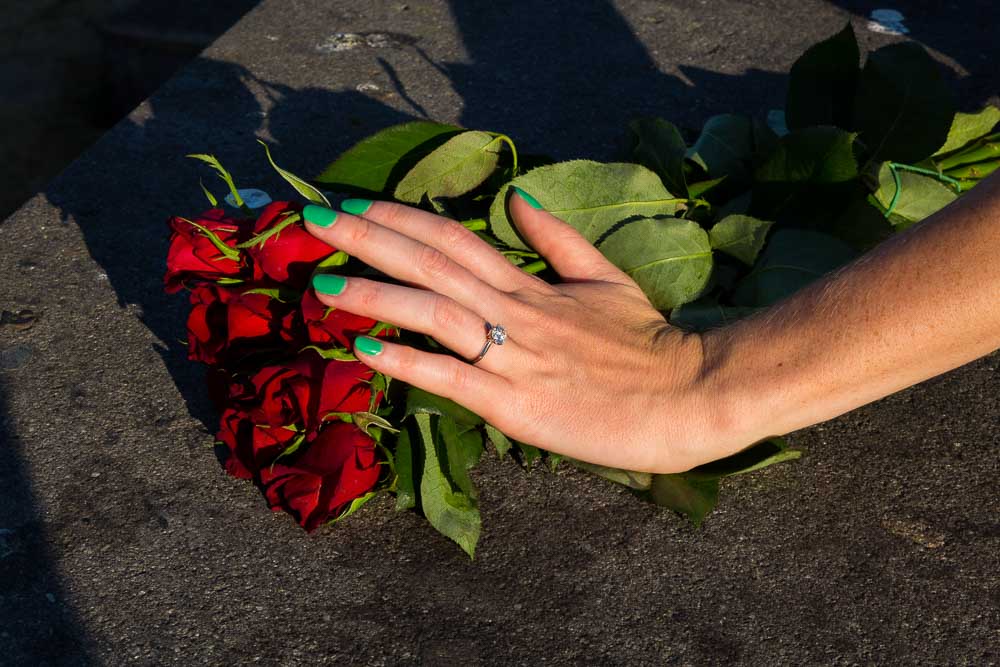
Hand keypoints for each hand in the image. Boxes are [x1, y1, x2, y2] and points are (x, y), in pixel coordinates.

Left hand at [302, 191, 728, 472]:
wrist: (689, 396)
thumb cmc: (647, 343)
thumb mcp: (604, 277)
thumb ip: (556, 240)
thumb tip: (516, 195)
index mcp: (532, 284)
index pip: (454, 238)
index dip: (400, 218)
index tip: (353, 204)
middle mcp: (515, 311)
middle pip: (431, 263)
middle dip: (368, 239)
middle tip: (313, 222)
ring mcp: (514, 357)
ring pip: (433, 313)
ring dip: (375, 294)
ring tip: (323, 283)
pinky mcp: (517, 404)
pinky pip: (452, 378)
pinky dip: (406, 362)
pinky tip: (363, 349)